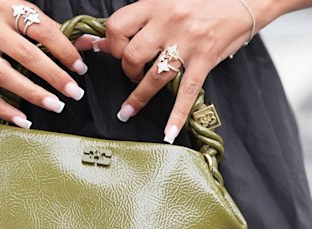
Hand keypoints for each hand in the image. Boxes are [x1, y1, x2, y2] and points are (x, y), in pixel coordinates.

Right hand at [0, 0, 88, 127]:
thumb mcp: (13, 5)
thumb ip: (44, 24)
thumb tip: (81, 43)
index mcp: (6, 8)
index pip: (42, 30)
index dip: (64, 50)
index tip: (80, 67)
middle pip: (27, 55)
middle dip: (55, 76)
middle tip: (74, 92)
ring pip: (6, 77)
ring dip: (33, 94)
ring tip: (55, 105)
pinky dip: (3, 109)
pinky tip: (22, 120)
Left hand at [97, 0, 276, 142]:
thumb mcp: (169, 0)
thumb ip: (141, 19)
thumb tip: (105, 41)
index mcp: (156, 4)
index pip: (117, 26)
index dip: (111, 43)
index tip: (115, 51)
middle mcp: (169, 22)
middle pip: (132, 55)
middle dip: (126, 70)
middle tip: (132, 75)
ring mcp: (188, 42)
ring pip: (154, 76)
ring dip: (138, 97)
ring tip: (127, 111)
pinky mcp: (206, 58)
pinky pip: (187, 92)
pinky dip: (177, 116)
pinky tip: (170, 133)